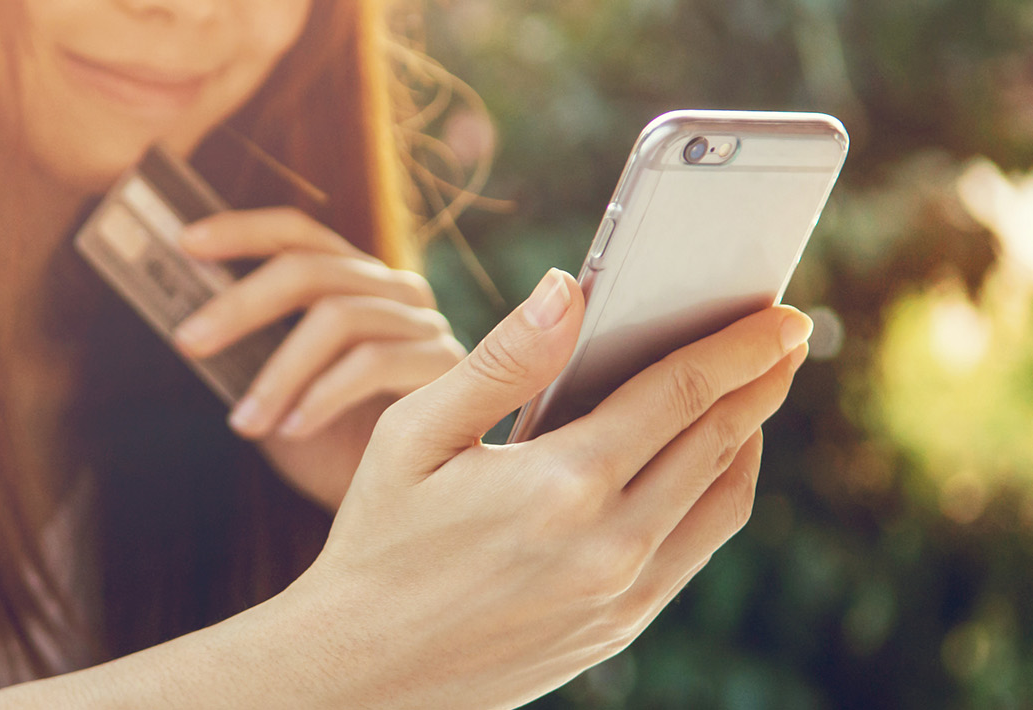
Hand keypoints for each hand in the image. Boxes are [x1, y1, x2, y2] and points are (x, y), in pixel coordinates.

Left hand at [173, 208, 465, 508]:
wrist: (400, 511)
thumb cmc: (334, 449)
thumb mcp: (277, 393)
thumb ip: (249, 353)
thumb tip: (189, 323)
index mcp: (352, 283)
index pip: (299, 234)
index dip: (243, 231)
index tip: (186, 243)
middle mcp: (393, 291)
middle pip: (311, 270)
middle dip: (241, 304)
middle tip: (188, 340)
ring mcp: (424, 325)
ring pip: (339, 318)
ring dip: (279, 373)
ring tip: (244, 423)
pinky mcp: (445, 365)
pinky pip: (373, 363)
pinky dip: (323, 396)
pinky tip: (294, 432)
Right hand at [278, 269, 811, 708]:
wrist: (364, 670)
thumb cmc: (377, 539)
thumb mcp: (414, 436)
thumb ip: (501, 360)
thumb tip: (568, 288)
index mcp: (561, 483)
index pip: (680, 392)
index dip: (740, 346)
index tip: (783, 314)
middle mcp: (609, 544)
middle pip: (719, 441)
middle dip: (763, 380)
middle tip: (791, 338)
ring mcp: (621, 594)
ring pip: (724, 502)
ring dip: (750, 438)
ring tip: (755, 395)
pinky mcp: (618, 628)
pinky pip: (696, 550)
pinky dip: (719, 496)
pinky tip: (705, 467)